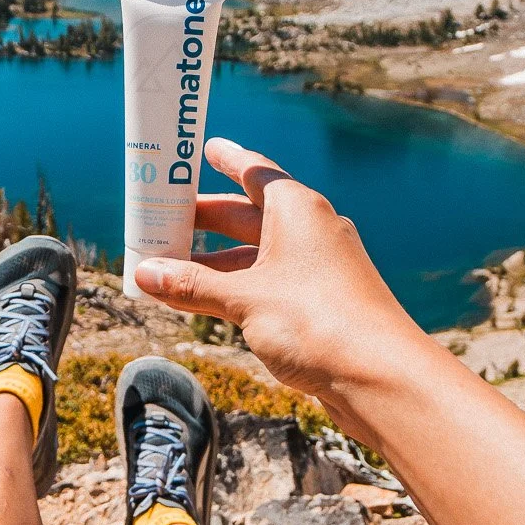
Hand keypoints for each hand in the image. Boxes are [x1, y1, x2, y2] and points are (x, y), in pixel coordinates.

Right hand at [132, 137, 430, 431]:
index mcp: (297, 210)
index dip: (228, 160)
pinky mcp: (320, 304)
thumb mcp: (244, 299)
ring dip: (214, 261)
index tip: (204, 149)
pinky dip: (235, 287)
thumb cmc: (318, 322)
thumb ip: (193, 285)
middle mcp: (311, 232)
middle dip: (206, 218)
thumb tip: (144, 272)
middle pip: (249, 215)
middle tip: (164, 216)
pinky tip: (206, 302)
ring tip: (169, 267)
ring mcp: (318, 269)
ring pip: (256, 255)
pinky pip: (268, 284)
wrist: (380, 376)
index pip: (255, 173)